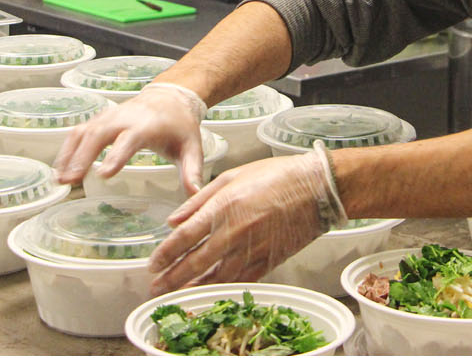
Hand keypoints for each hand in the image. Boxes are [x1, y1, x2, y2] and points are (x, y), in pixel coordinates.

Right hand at [53, 82, 208, 192]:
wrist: (168, 98)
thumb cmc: (179, 126)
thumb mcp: (191, 147)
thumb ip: (192, 171)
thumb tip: (196, 195)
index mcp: (146, 126)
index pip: (128, 140)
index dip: (115, 156)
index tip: (103, 174)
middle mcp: (122, 119)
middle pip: (97, 135)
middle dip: (82, 157)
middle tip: (70, 180)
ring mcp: (106, 118)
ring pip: (82, 133)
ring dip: (69, 155)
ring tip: (60, 179)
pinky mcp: (97, 121)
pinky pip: (77, 133)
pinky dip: (66, 150)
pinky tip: (60, 170)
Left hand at [145, 149, 337, 294]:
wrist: (318, 188)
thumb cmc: (276, 176)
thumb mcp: (230, 177)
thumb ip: (198, 201)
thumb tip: (173, 220)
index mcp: (222, 209)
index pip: (184, 238)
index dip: (165, 255)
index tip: (152, 265)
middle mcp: (234, 233)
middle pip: (196, 262)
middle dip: (172, 278)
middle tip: (156, 289)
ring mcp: (253, 249)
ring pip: (217, 276)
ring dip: (195, 287)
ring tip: (177, 295)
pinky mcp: (270, 260)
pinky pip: (242, 279)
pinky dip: (224, 288)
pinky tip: (211, 292)